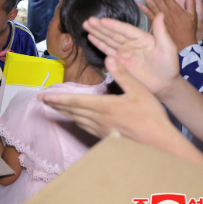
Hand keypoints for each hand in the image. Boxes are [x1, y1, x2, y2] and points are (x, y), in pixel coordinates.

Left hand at [39, 55, 175, 145]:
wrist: (160, 145)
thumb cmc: (151, 117)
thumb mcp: (139, 90)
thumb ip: (122, 74)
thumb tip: (109, 58)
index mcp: (104, 106)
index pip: (74, 101)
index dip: (57, 98)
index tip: (43, 96)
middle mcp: (98, 119)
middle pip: (71, 111)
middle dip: (56, 104)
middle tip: (42, 100)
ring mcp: (101, 131)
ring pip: (77, 120)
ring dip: (64, 112)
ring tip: (55, 107)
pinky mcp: (106, 138)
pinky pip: (85, 127)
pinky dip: (76, 121)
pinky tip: (76, 119)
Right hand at [82, 13, 180, 97]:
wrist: (164, 85)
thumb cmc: (169, 66)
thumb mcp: (168, 47)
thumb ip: (161, 31)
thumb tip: (161, 14)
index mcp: (141, 38)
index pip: (125, 30)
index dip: (113, 25)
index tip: (101, 20)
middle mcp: (131, 43)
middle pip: (113, 33)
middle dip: (100, 27)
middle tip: (89, 20)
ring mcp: (124, 53)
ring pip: (108, 40)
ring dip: (97, 33)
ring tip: (86, 25)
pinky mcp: (119, 62)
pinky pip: (108, 51)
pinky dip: (99, 44)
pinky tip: (91, 37)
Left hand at [138, 0, 201, 50]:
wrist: (184, 44)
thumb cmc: (189, 29)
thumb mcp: (194, 16)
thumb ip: (192, 3)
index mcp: (176, 9)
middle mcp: (167, 13)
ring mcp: (161, 19)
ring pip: (152, 5)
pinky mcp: (157, 25)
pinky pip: (149, 15)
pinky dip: (144, 9)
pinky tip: (139, 4)